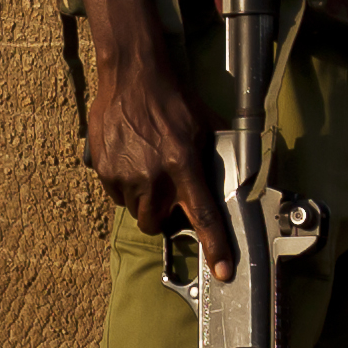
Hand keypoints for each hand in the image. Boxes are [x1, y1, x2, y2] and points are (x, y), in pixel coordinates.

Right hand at [83, 42, 235, 269]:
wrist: (133, 76)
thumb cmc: (173, 100)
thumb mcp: (205, 125)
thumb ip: (218, 157)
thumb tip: (243, 177)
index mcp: (183, 164)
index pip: (203, 216)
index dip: (215, 247)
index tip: (222, 271)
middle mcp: (153, 175)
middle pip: (156, 223)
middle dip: (161, 214)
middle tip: (165, 190)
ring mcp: (124, 174)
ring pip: (134, 209)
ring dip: (142, 198)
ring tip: (146, 166)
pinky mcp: (104, 170)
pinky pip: (116, 194)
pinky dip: (124, 185)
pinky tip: (130, 159)